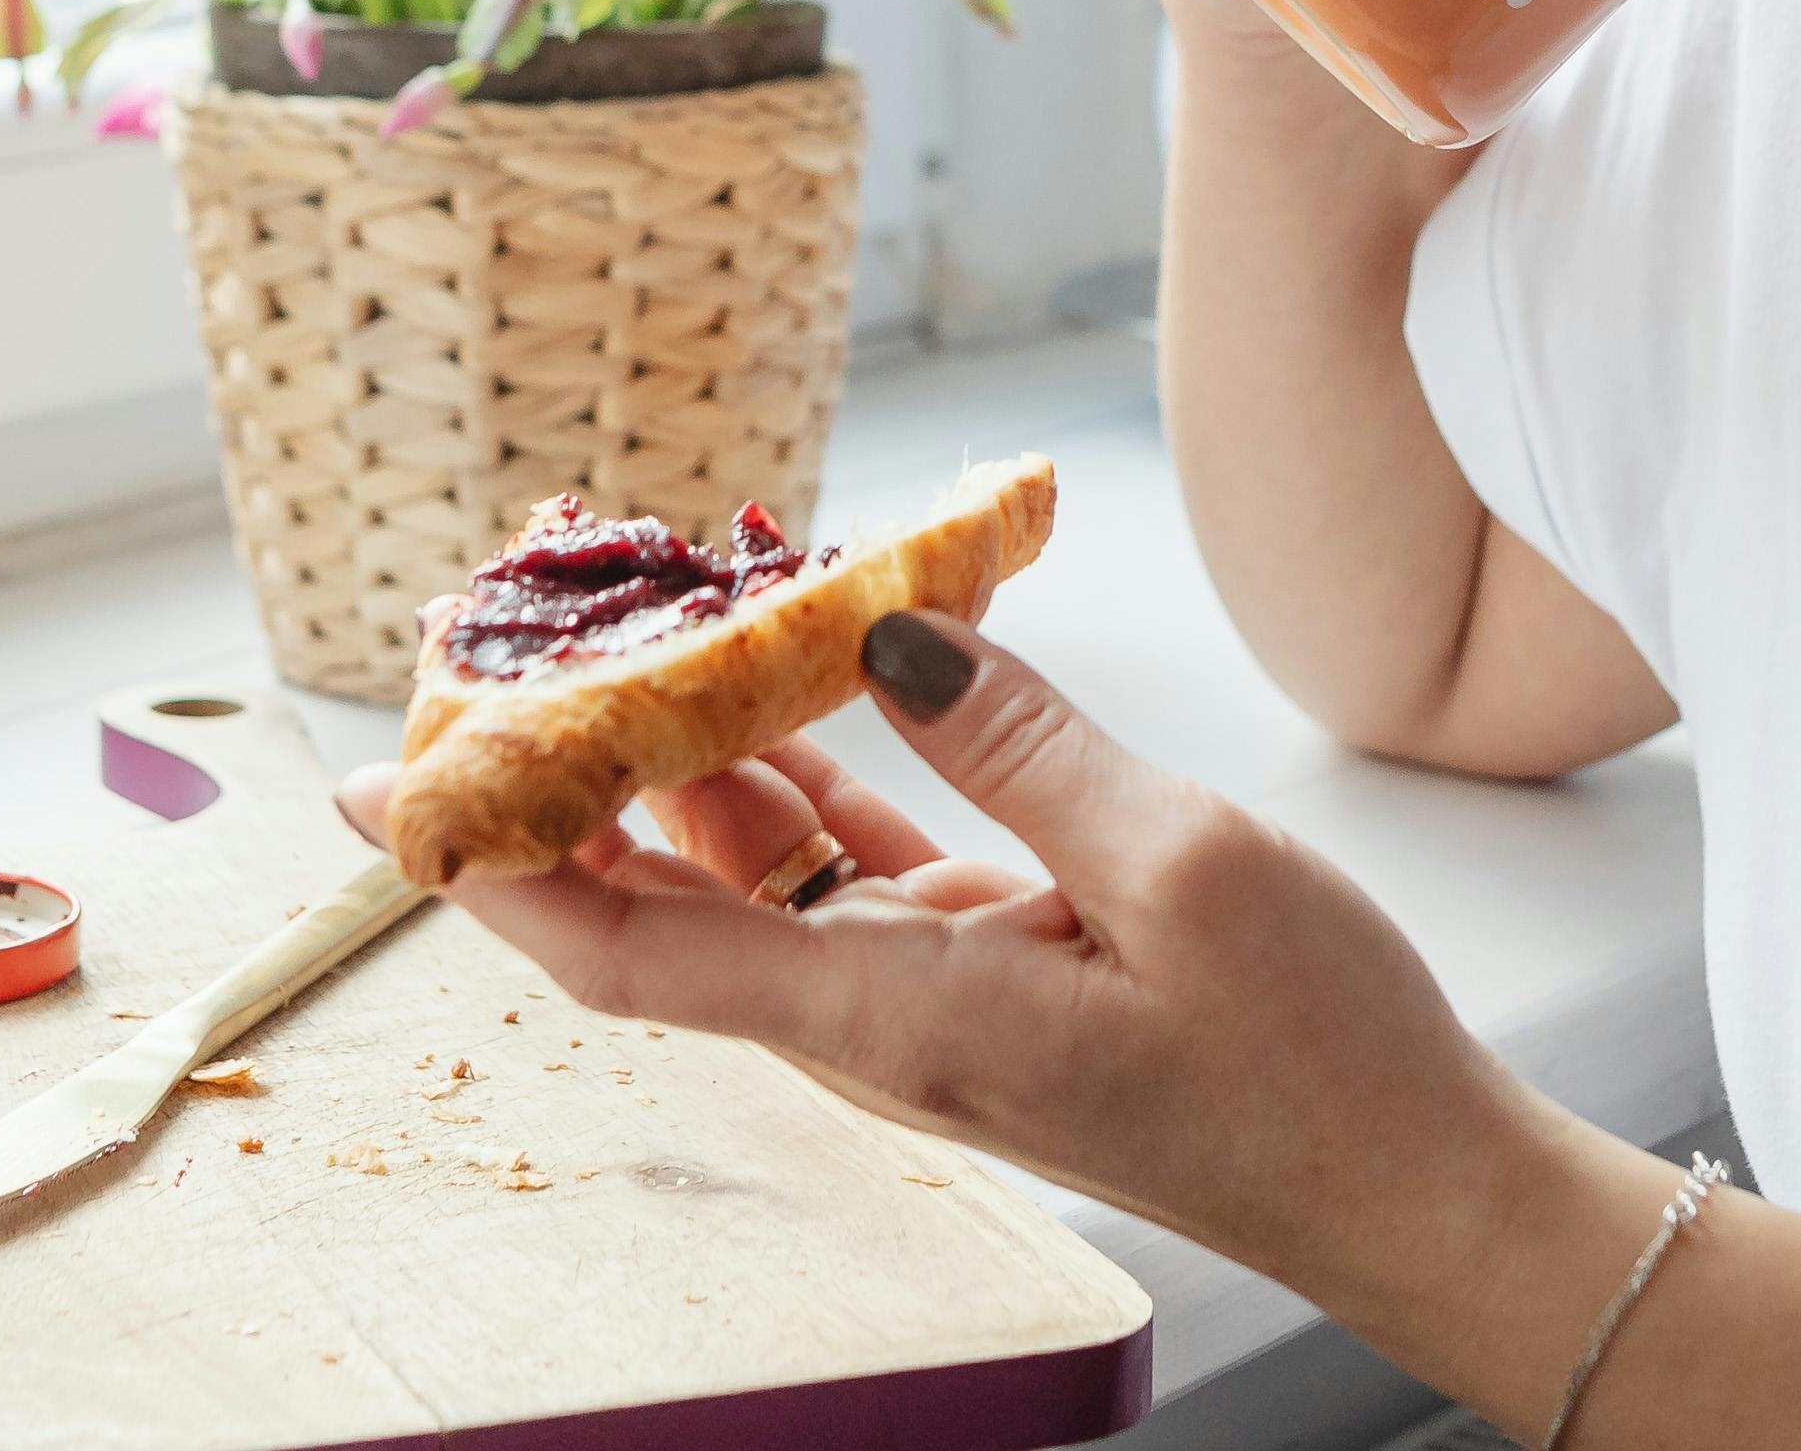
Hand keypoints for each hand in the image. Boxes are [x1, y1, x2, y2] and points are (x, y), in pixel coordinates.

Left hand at [332, 613, 1622, 1363]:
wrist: (1416, 1184)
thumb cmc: (1319, 1056)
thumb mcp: (1183, 869)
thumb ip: (1020, 747)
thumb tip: (882, 635)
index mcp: (901, 1024)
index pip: (634, 953)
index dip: (493, 872)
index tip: (384, 793)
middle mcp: (878, 1025)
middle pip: (659, 902)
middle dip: (557, 774)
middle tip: (485, 633)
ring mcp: (926, 1000)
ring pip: (746, 873)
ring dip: (669, 756)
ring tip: (603, 616)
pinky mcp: (986, 974)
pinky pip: (844, 867)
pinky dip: (792, 771)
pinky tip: (761, 672)